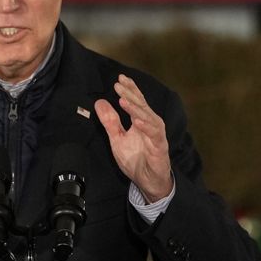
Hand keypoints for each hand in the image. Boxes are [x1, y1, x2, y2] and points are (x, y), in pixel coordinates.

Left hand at [94, 74, 172, 202]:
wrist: (148, 181)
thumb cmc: (136, 160)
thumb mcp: (117, 139)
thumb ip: (110, 121)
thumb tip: (99, 102)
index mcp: (141, 121)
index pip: (136, 101)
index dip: (129, 89)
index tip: (120, 78)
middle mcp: (150, 124)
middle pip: (142, 105)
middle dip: (130, 94)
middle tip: (119, 85)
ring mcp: (156, 135)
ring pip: (148, 117)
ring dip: (136, 108)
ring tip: (124, 100)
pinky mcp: (160, 147)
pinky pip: (154, 134)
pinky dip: (146, 126)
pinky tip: (137, 120)